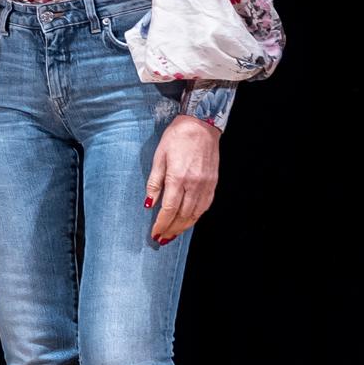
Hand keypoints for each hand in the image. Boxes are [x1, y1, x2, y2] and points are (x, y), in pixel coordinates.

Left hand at [145, 115, 219, 242]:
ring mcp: (206, 185)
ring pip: (195, 214)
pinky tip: (188, 221)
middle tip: (161, 239)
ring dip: (183, 227)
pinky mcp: (213, 183)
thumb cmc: (176, 137)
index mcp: (178, 178)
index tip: (155, 234)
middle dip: (171, 230)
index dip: (162, 224)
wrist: (201, 125)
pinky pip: (205, 206)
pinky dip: (196, 217)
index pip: (169, 209)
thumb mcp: (159, 157)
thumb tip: (149, 204)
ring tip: (173, 234)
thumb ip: (154, 182)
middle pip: (183, 215)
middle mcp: (194, 184)